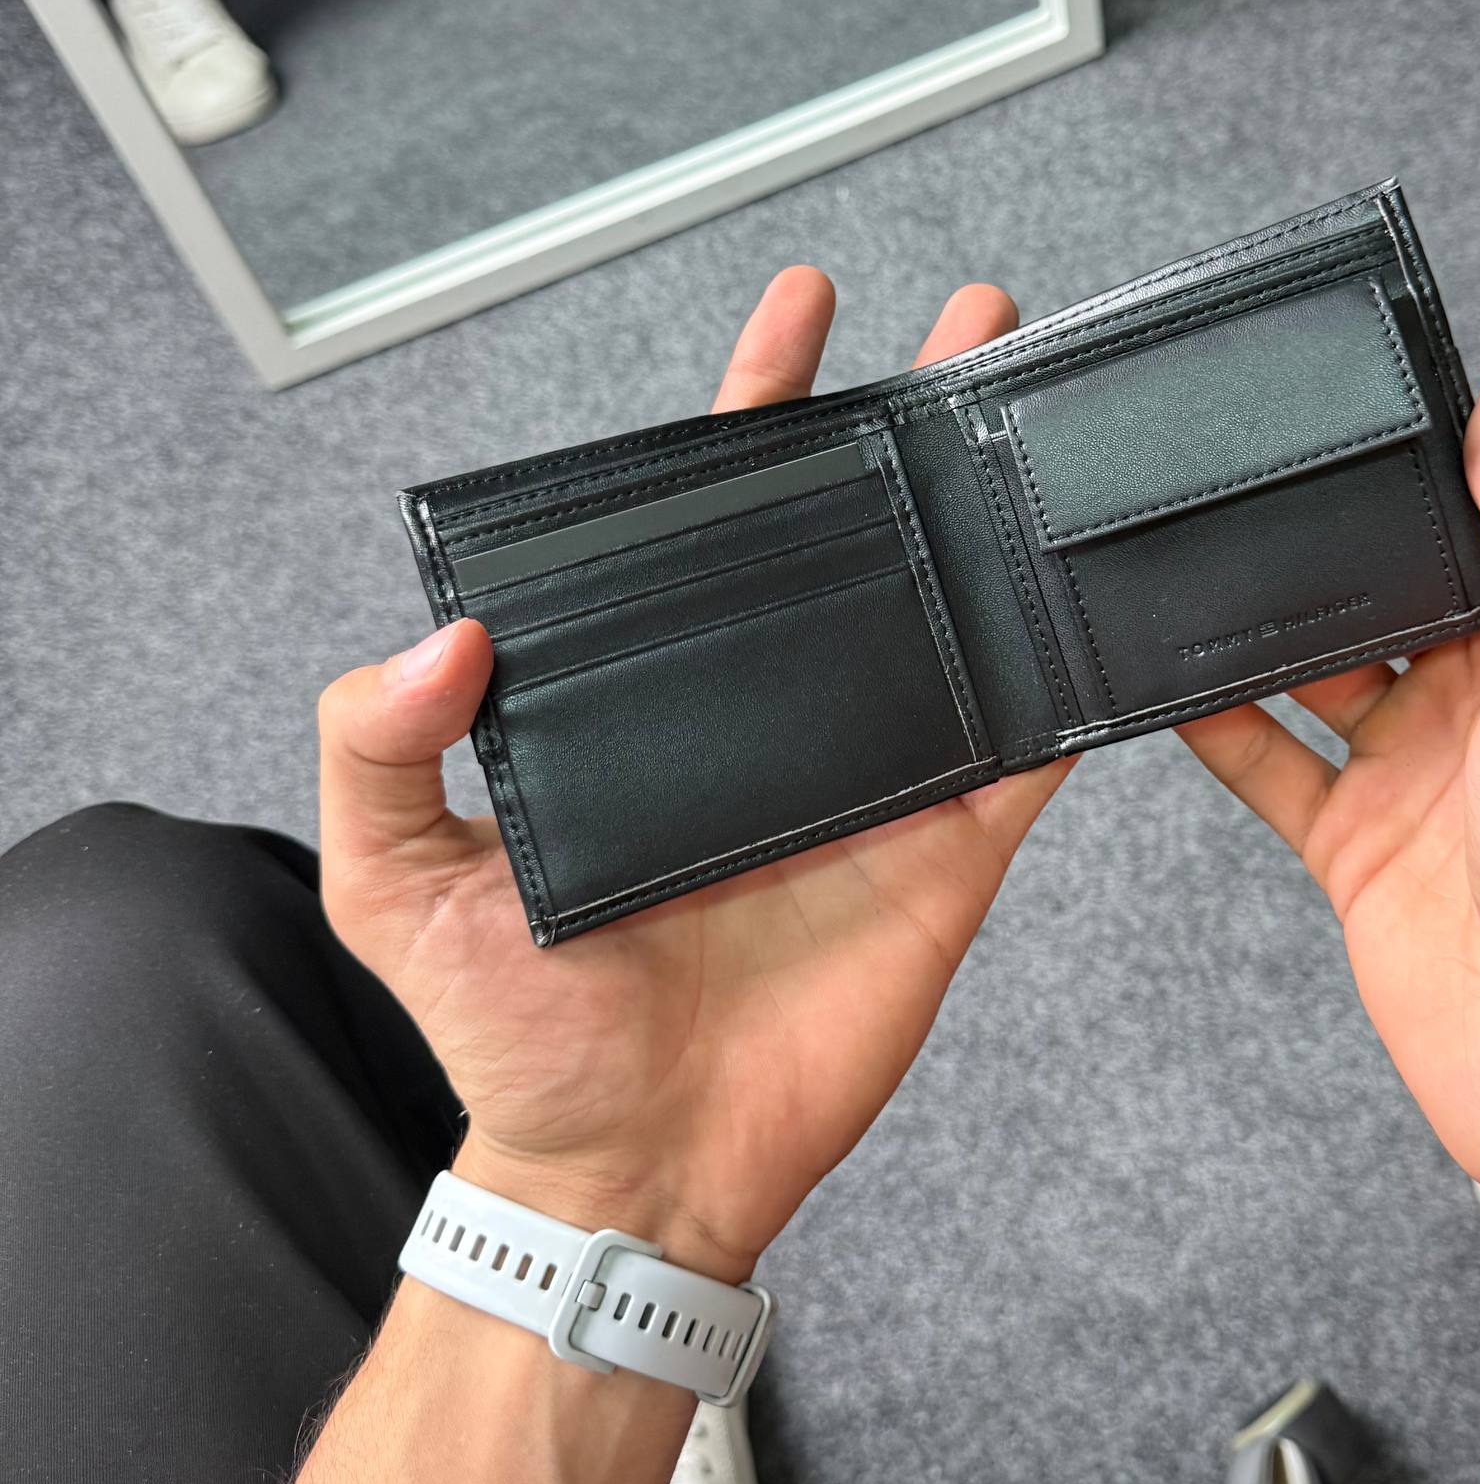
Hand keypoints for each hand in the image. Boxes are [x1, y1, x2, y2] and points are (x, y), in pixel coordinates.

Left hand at [318, 271, 1068, 1282]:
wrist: (634, 1173)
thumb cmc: (515, 1040)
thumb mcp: (397, 887)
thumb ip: (380, 748)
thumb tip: (444, 636)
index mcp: (653, 696)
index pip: (707, 521)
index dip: (751, 408)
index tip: (797, 311)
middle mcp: (767, 713)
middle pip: (852, 534)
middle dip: (910, 420)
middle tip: (973, 320)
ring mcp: (866, 777)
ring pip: (949, 614)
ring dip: (999, 516)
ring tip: (1045, 415)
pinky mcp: (945, 854)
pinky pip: (1022, 755)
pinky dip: (1068, 685)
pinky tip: (1095, 598)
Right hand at [1179, 357, 1479, 1200]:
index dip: (1427, 467)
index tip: (1355, 395)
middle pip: (1388, 592)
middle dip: (1325, 538)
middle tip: (1239, 466)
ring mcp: (1417, 777)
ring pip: (1316, 670)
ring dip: (1260, 622)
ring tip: (1183, 552)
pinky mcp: (1357, 849)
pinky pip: (1268, 766)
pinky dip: (1214, 725)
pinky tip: (1163, 679)